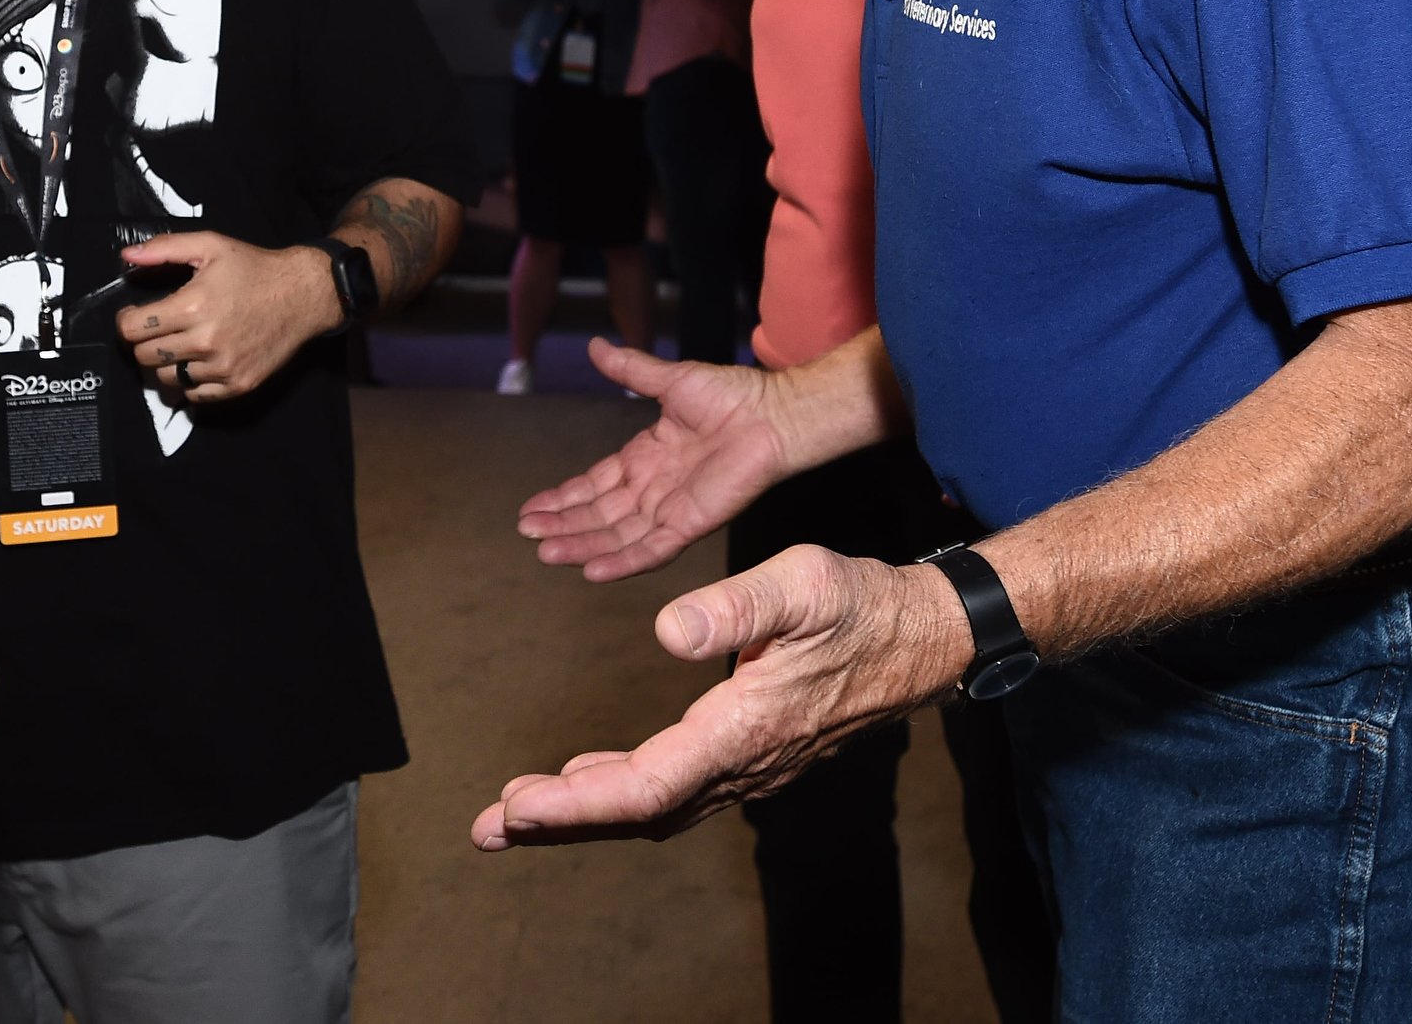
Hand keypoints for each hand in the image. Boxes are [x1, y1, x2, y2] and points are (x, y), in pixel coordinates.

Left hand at [118, 233, 338, 402]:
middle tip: (159, 328)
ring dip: (166, 362)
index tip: (136, 314)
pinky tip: (200, 360)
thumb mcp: (210, 246)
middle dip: (144, 341)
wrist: (303, 294)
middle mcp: (205, 342)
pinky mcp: (238, 385)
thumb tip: (127, 256)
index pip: (132, 330)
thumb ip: (164, 249)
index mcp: (192, 307)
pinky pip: (194, 395)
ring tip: (181, 343)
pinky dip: (191, 381)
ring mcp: (223, 368)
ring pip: (167, 378)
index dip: (127, 320)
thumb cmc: (254, 268)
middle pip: (144, 357)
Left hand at [471, 545, 964, 848]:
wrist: (923, 637)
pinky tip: (592, 777)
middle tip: (489, 829)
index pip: (645, 786)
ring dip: (586, 812)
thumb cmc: (861, 604)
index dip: (577, 804)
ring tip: (521, 812)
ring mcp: (750, 767)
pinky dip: (623, 792)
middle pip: (638, 814)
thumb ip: (734, 606)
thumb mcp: (802, 583)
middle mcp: (743, 765)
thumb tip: (667, 629)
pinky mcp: (752, 755)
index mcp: (742, 730)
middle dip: (561, 824)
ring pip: (654, 807)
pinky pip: (675, 789)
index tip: (519, 806)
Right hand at [517, 340, 794, 579]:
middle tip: (527, 533)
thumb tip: (595, 346)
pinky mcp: (691, 523)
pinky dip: (622, 562)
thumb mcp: (669, 379)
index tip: (530, 509)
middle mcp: (652, 489)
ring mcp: (671, 509)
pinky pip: (652, 549)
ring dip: (581, 545)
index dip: (563, 498)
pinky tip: (591, 571)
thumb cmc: (733, 394)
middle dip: (562, 524)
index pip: (594, 485)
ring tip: (546, 552)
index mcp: (644, 458)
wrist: (774, 412)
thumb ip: (630, 369)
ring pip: (616, 536)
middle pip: (598, 515)